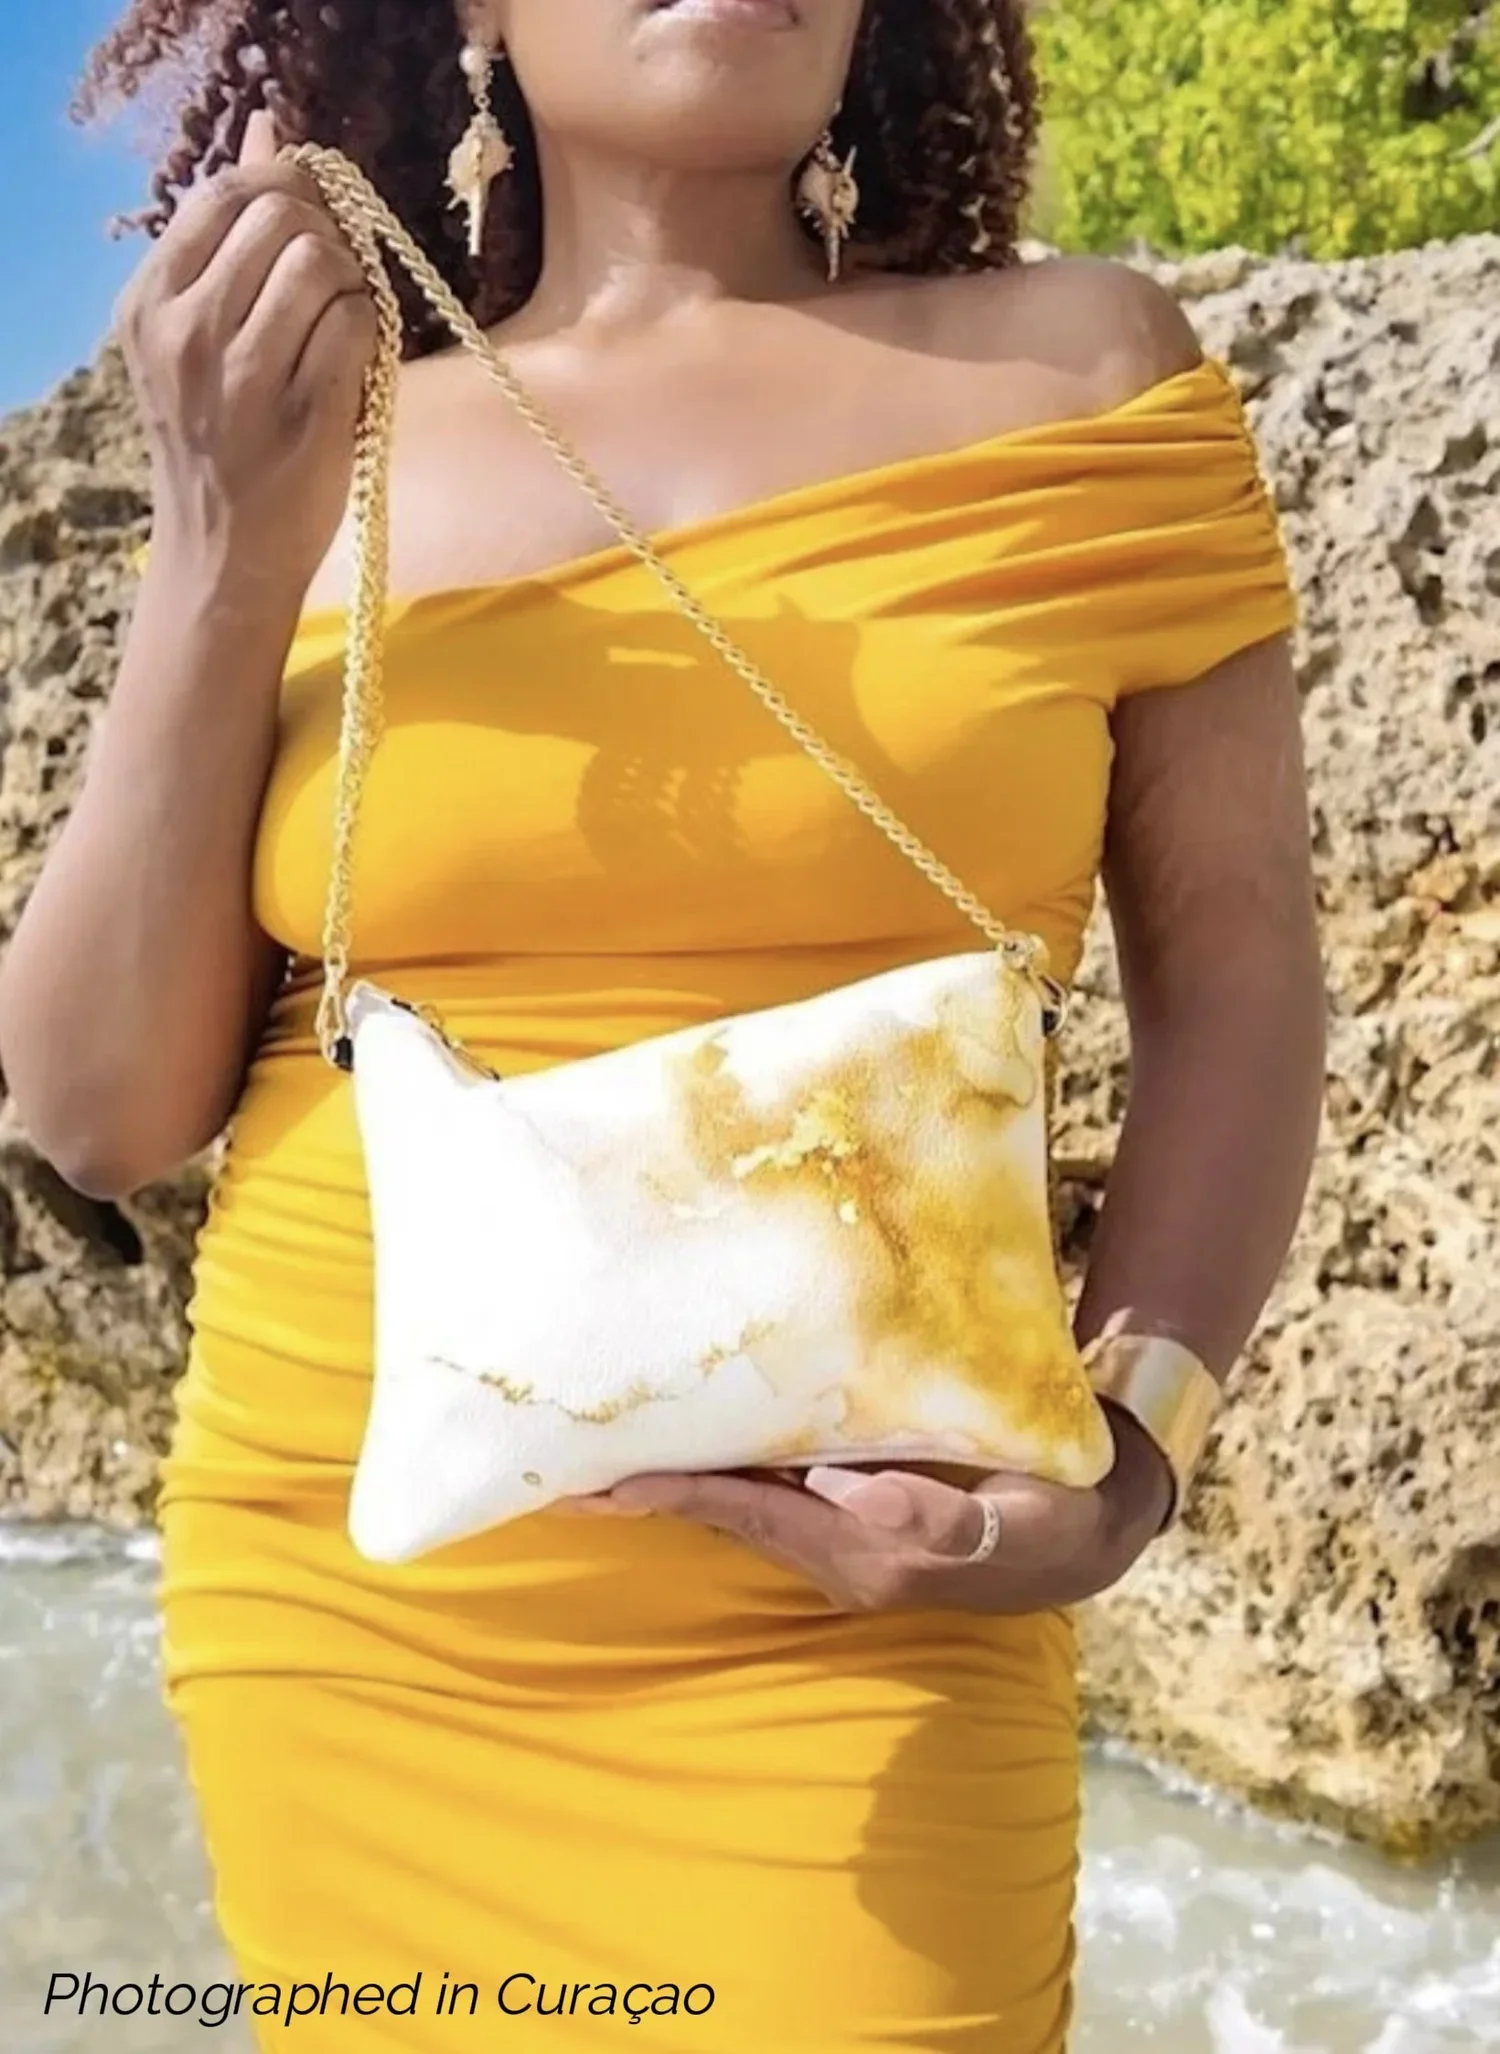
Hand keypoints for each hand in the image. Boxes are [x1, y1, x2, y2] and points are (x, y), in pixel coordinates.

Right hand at [115, 109, 377, 596]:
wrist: (223, 554)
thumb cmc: (220, 437)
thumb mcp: (197, 332)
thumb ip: (231, 233)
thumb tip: (268, 124)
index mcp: (149, 304)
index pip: (226, 193)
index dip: (286, 188)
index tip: (311, 219)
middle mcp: (186, 333)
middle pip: (282, 217)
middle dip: (325, 234)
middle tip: (332, 281)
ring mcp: (244, 378)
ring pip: (323, 263)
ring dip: (351, 283)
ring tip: (339, 326)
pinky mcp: (304, 417)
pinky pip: (358, 326)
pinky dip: (370, 332)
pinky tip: (353, 364)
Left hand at [580, 1408, 1173, 1614]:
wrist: (1087, 1531)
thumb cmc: (1051, 1514)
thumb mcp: (1012, 1519)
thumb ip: (931, 1519)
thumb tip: (845, 1496)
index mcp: (864, 1553)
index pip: (750, 1513)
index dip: (679, 1491)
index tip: (608, 1477)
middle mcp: (836, 1554)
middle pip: (724, 1514)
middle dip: (646, 1492)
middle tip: (560, 1470)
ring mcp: (839, 1539)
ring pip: (738, 1505)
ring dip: (670, 1482)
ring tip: (595, 1459)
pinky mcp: (848, 1518)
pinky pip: (767, 1494)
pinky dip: (717, 1472)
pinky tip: (685, 1446)